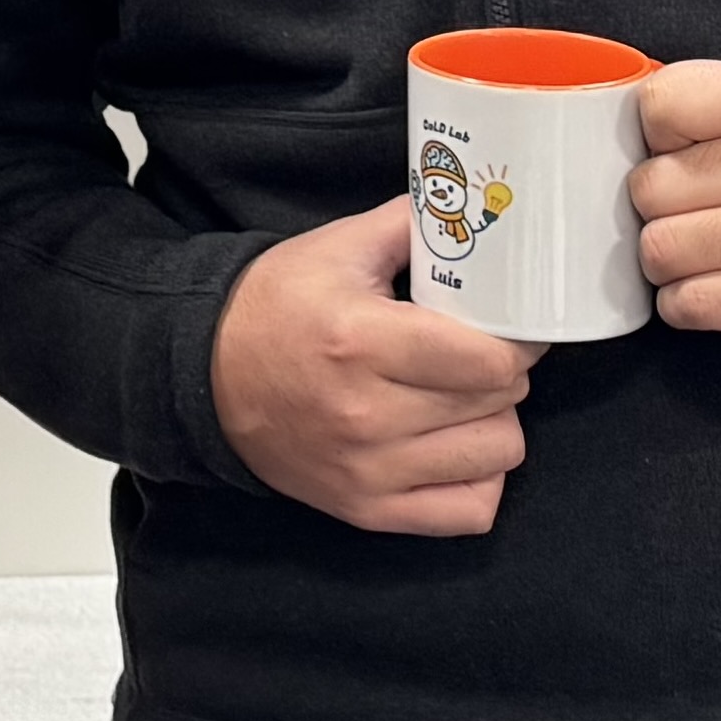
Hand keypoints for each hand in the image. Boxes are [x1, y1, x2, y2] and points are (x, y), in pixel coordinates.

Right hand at [209, 198, 542, 536]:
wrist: (203, 375)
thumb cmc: (274, 308)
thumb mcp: (335, 249)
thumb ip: (412, 226)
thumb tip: (477, 209)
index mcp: (361, 342)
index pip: (491, 361)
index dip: (517, 340)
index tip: (506, 329)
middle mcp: (365, 415)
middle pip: (501, 404)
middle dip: (501, 374)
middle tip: (473, 357)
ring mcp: (366, 470)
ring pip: (498, 455)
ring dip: (491, 424)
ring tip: (459, 401)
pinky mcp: (365, 509)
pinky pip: (471, 511)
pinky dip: (477, 480)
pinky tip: (450, 449)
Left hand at [632, 59, 720, 368]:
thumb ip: (690, 110)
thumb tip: (591, 132)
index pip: (657, 104)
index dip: (650, 140)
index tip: (684, 157)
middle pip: (650, 187)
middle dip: (653, 213)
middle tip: (694, 219)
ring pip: (664, 249)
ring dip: (665, 266)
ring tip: (704, 259)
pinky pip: (694, 302)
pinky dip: (684, 306)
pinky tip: (716, 293)